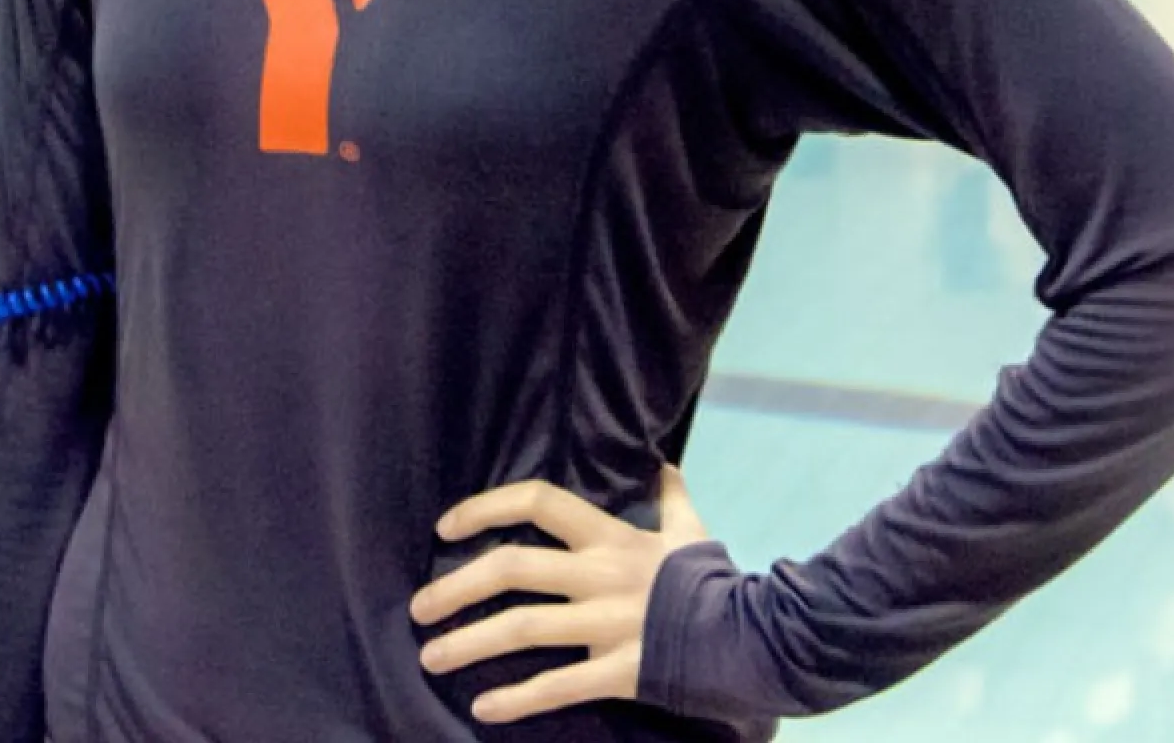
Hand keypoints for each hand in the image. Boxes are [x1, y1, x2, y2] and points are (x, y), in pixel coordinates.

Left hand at [412, 470, 710, 723]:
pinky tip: (483, 708)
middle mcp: (600, 576)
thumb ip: (670, 498)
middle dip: (456, 589)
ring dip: (468, 644)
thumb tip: (662, 465)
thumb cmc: (714, 584)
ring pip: (522, 629)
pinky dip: (516, 700)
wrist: (754, 637)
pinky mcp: (618, 671)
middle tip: (420, 609)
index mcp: (611, 538)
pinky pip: (557, 686)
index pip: (539, 502)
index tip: (446, 528)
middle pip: (512, 570)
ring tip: (431, 658)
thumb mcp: (691, 532)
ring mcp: (607, 625)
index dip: (486, 507)